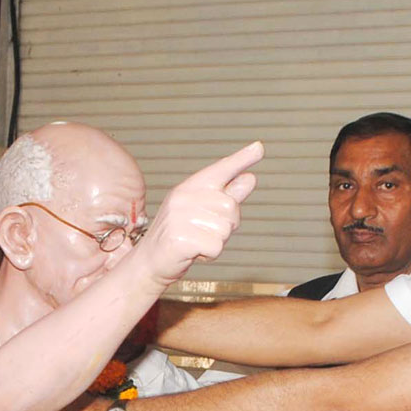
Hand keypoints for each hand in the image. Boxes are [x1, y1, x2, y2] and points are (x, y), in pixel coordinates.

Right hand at [134, 143, 261, 286]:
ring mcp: (179, 217)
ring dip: (216, 242)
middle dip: (226, 226)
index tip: (259, 147)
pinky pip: (216, 247)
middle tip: (204, 232)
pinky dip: (209, 255)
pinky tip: (193, 253)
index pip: (221, 170)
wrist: (150, 262)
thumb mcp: (204, 213)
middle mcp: (183, 197)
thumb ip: (228, 196)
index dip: (242, 159)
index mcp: (190, 187)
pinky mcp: (180, 238)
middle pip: (231, 208)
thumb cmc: (181, 236)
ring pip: (225, 230)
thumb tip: (250, 178)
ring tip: (196, 242)